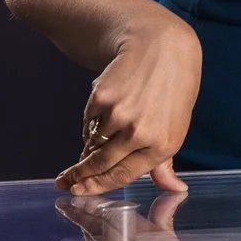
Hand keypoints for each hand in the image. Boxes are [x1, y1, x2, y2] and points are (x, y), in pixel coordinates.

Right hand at [58, 16, 199, 195]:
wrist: (162, 48)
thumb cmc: (171, 91)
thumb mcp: (176, 127)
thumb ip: (166, 163)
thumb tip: (175, 190)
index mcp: (164, 145)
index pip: (123, 176)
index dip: (97, 186)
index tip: (78, 192)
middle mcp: (142, 133)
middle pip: (101, 165)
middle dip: (79, 177)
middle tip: (65, 183)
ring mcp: (121, 116)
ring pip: (92, 144)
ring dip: (88, 148)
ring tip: (91, 144)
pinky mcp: (102, 99)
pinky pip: (88, 122)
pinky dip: (91, 123)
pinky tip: (102, 113)